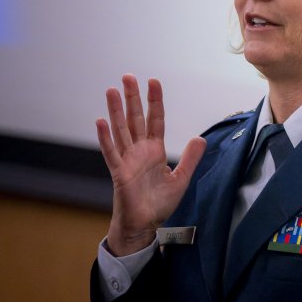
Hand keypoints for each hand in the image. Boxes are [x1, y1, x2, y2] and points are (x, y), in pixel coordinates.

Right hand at [96, 74, 205, 255]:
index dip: (154, 101)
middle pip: (135, 118)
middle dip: (132, 98)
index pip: (155, 119)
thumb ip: (190, 159)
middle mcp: (139, 150)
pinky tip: (101, 122)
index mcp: (154, 150)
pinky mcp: (119, 173)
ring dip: (116, 111)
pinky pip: (111, 152)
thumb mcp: (181, 179)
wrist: (145, 225)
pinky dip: (105, 138)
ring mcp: (127, 160)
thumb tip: (200, 138)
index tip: (153, 81)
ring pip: (120, 130)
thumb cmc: (159, 203)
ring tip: (111, 91)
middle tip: (128, 76)